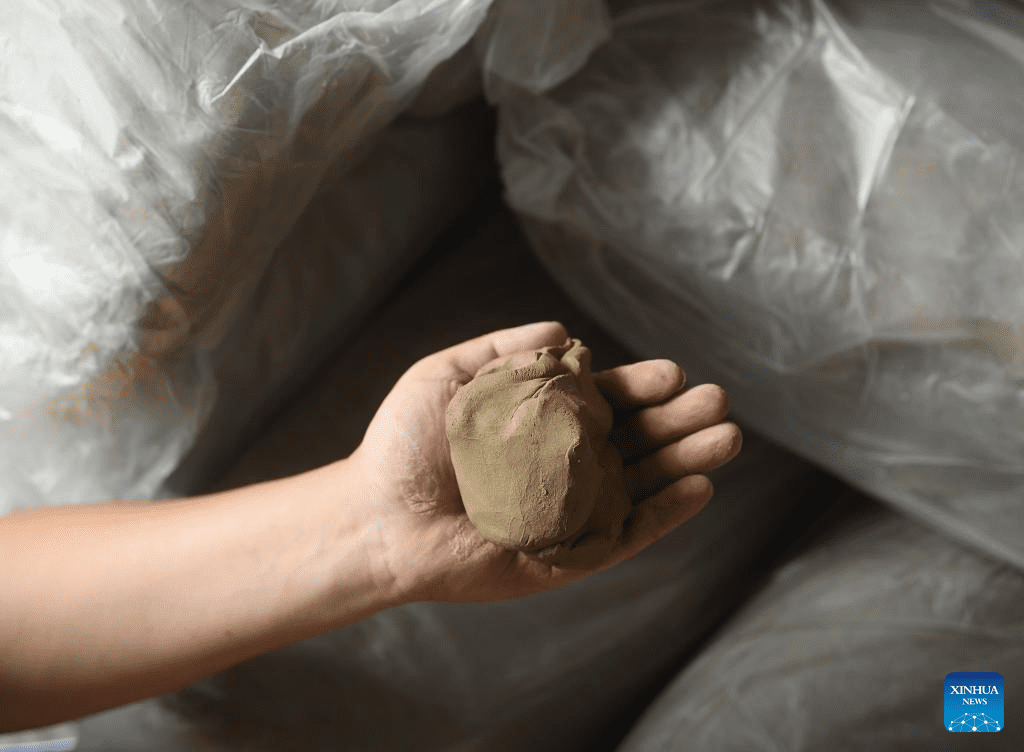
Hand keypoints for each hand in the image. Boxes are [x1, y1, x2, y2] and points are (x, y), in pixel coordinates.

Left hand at [349, 322, 741, 603]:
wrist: (379, 515)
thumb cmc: (405, 443)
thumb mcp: (449, 376)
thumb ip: (506, 350)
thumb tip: (565, 332)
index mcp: (544, 421)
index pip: (608, 400)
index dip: (643, 386)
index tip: (674, 373)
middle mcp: (567, 462)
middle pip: (638, 438)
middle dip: (680, 419)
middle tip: (716, 402)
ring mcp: (574, 508)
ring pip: (644, 482)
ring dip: (687, 460)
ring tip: (726, 437)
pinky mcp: (571, 552)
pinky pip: (628, 533)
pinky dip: (665, 513)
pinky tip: (698, 486)